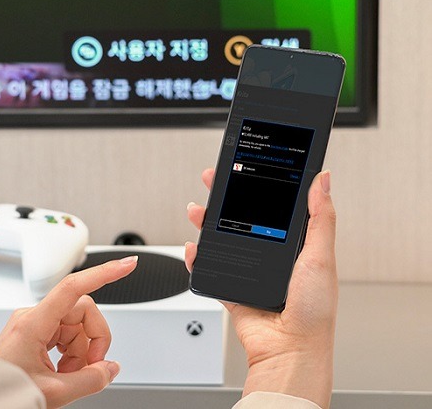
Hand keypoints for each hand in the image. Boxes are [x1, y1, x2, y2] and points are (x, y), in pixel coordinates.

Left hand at [0, 256, 137, 407]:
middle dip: (94, 340)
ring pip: (77, 326)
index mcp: (33, 323)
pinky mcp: (34, 333)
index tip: (127, 264)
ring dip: (81, 352)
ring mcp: (33, 324)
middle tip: (91, 368)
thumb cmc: (2, 393)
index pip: (73, 287)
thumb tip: (111, 368)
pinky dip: (72, 354)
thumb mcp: (54, 392)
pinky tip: (63, 371)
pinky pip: (66, 334)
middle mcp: (32, 317)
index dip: (104, 273)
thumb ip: (90, 380)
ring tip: (68, 376)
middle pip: (82, 312)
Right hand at [185, 169, 337, 408]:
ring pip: (221, 239)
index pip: (272, 205)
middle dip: (223, 197)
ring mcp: (248, 271)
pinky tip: (194, 246)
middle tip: (211, 180)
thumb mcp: (322, 257)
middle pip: (241, 217)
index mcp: (294, 245)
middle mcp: (270, 255)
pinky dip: (198, 257)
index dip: (256, 184)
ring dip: (205, 222)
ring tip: (196, 210)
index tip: (244, 167)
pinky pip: (209, 268)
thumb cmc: (314, 312)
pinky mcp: (231, 287)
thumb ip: (321, 218)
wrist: (289, 350)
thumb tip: (323, 180)